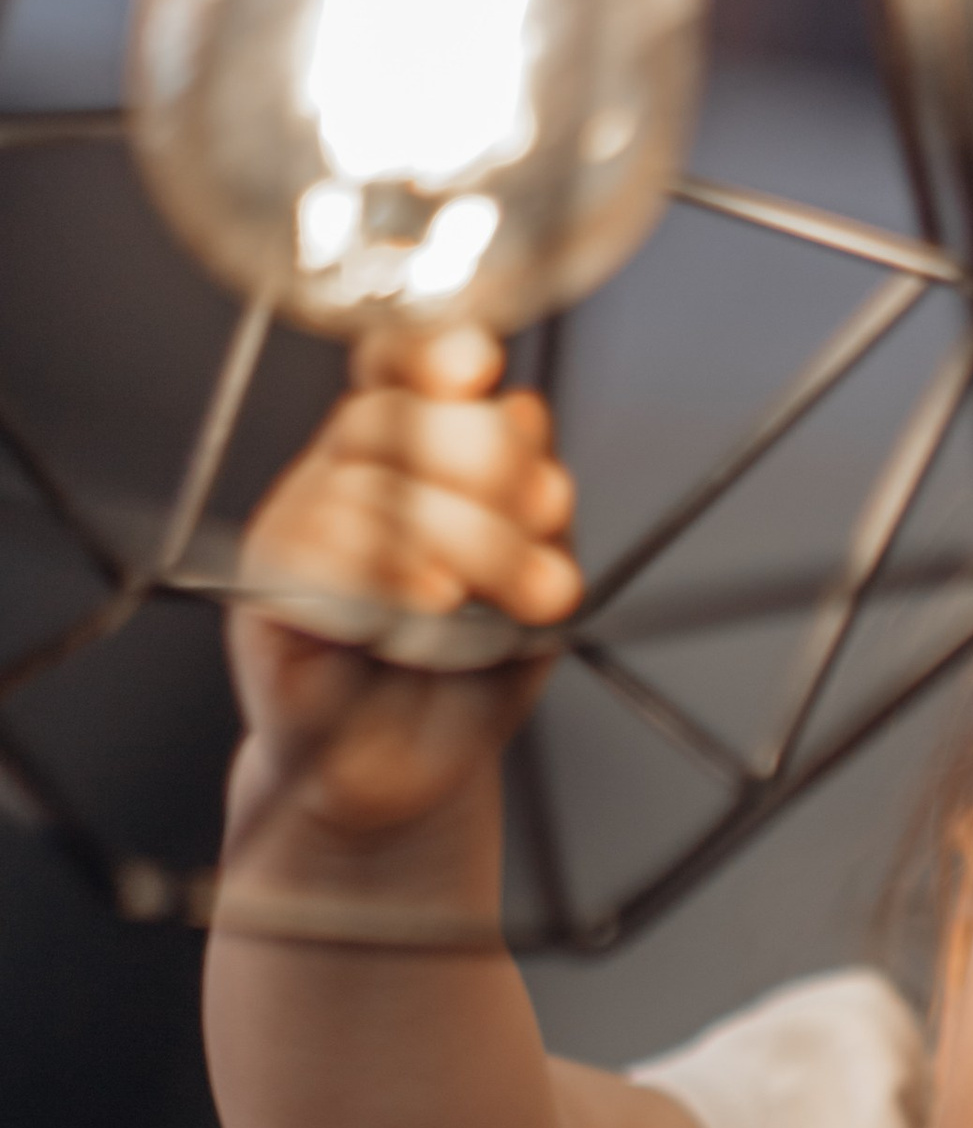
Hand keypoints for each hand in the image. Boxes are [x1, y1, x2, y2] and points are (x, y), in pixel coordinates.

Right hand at [227, 326, 581, 849]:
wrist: (416, 774)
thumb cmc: (466, 678)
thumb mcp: (529, 586)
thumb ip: (530, 506)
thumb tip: (524, 410)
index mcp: (404, 457)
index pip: (397, 369)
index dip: (430, 353)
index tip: (482, 367)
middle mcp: (343, 477)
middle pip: (390, 419)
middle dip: (487, 464)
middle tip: (551, 524)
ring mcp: (297, 526)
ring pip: (366, 484)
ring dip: (466, 535)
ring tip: (527, 598)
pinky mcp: (266, 589)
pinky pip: (313, 547)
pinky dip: (384, 566)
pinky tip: (433, 598)